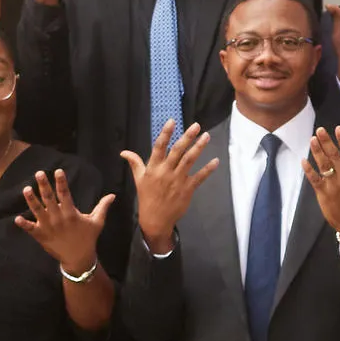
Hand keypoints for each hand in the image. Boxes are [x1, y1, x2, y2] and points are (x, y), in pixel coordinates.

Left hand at [20, 168, 108, 274]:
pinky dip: (24, 224)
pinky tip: (17, 218)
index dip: (61, 182)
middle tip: (39, 173)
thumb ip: (103, 207)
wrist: (78, 259)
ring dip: (31, 200)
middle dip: (44, 186)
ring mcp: (48, 227)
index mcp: (71, 214)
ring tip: (26, 189)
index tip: (58, 171)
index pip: (65, 194)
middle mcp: (58, 218)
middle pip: (49, 199)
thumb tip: (113, 195)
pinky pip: (30, 229)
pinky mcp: (41, 236)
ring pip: (38, 211)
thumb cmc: (88, 238)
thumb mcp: (97, 222)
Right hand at [123, 120, 214, 249]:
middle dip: (187, 137)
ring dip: (199, 147)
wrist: (155, 219)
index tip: (172, 121)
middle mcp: (166, 172)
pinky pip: (199, 177)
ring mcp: (177, 180)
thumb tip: (124, 152)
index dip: (166, 134)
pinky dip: (208, 169)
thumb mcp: (138, 179)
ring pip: (189, 160)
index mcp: (153, 168)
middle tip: (196, 125)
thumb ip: (135, 163)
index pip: (159, 147)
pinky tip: (215, 161)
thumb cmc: (147, 197)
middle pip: (177, 151)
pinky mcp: (187, 189)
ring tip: (206, 136)